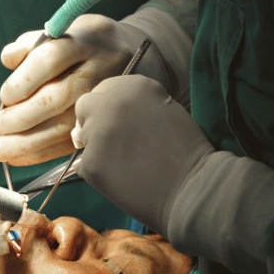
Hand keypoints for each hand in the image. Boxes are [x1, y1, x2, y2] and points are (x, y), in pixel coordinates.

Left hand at [0, 14, 170, 165]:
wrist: (138, 57)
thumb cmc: (87, 46)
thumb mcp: (65, 32)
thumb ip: (32, 43)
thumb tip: (7, 59)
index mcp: (86, 39)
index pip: (51, 57)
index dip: (23, 80)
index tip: (5, 96)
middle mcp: (100, 69)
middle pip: (58, 96)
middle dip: (23, 116)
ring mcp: (105, 99)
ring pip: (65, 124)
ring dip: (28, 141)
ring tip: (0, 148)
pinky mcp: (103, 123)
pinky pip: (71, 143)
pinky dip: (41, 153)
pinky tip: (19, 157)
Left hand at [73, 75, 212, 234]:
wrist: (191, 188)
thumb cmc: (185, 151)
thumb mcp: (163, 109)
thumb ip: (133, 105)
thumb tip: (101, 113)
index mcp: (133, 86)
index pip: (103, 89)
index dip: (107, 106)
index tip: (117, 121)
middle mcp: (111, 103)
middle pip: (85, 106)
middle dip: (94, 121)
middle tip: (112, 141)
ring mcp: (98, 133)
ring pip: (82, 136)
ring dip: (96, 146)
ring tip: (122, 162)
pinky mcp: (91, 162)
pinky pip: (83, 164)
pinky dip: (97, 171)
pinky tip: (120, 177)